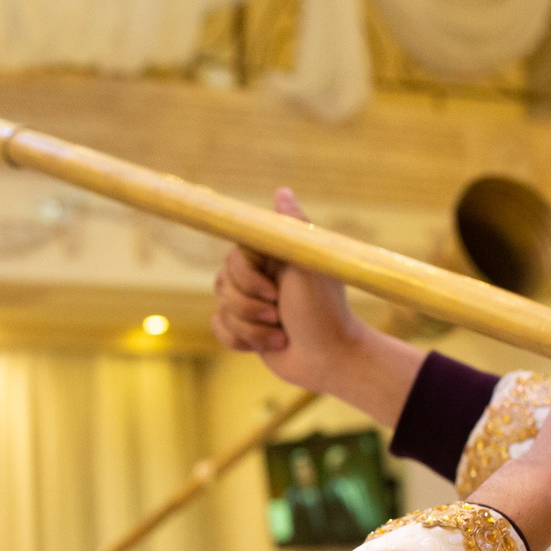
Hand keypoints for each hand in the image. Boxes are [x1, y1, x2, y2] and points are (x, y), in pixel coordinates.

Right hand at [212, 191, 424, 422]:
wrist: (331, 359)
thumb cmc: (325, 311)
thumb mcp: (311, 266)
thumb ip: (293, 229)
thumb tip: (281, 192)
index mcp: (273, 257)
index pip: (234, 257)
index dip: (247, 278)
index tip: (274, 292)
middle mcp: (259, 276)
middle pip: (221, 283)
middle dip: (249, 306)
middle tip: (279, 315)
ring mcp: (251, 303)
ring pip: (221, 309)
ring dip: (251, 328)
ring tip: (281, 336)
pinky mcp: (245, 328)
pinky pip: (219, 327)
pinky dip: (241, 340)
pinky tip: (269, 345)